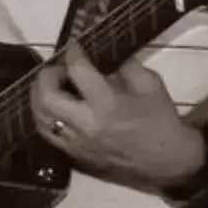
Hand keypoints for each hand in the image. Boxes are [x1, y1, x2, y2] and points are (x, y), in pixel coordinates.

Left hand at [31, 48, 206, 189]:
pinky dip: (46, 117)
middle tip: (58, 68)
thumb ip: (125, 67)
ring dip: (40, 97)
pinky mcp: (75, 155)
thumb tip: (103, 58)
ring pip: (42, 119)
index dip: (73, 53)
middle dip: (47, 76)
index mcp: (108, 105)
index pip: (78, 72)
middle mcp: (87, 125)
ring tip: (51, 85)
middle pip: (48, 98)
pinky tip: (55, 107)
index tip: (75, 46)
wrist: (167, 161)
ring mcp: (78, 143)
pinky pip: (49, 135)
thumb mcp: (150, 84)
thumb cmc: (161, 120)